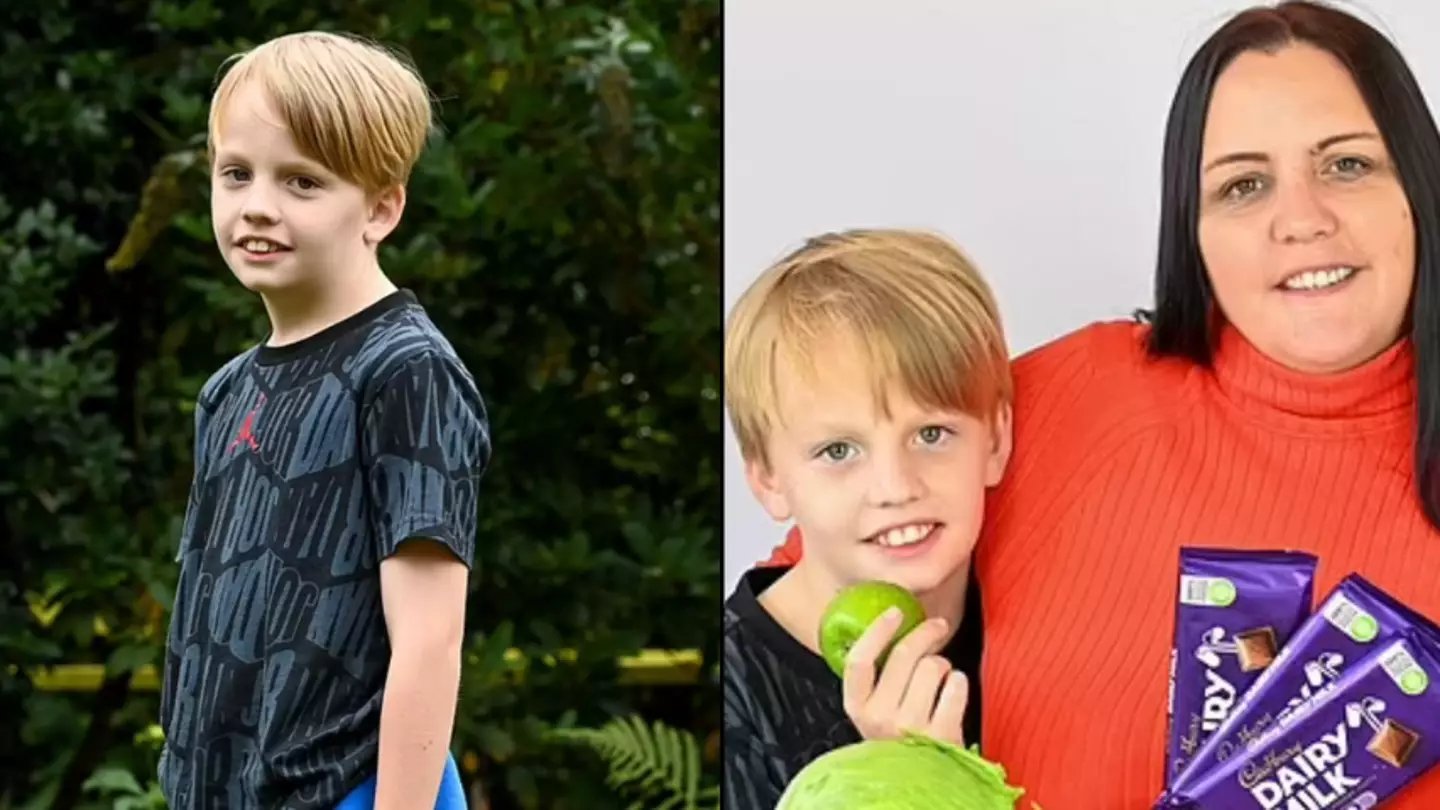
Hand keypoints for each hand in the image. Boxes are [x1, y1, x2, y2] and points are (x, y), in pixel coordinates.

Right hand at [841, 608, 969, 744]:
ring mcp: (911, 727)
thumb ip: (877, 677)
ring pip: (933, 666)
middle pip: (904, 655)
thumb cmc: (900, 736)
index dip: (878, 631)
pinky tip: (952, 694)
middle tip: (937, 626)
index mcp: (857, 707)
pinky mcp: (942, 735)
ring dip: (943, 664)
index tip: (896, 612)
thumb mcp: (875, 710)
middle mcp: (879, 718)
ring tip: (940, 679)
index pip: (860, 661)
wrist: (920, 782)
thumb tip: (891, 622)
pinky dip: (959, 683)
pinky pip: (957, 685)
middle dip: (925, 632)